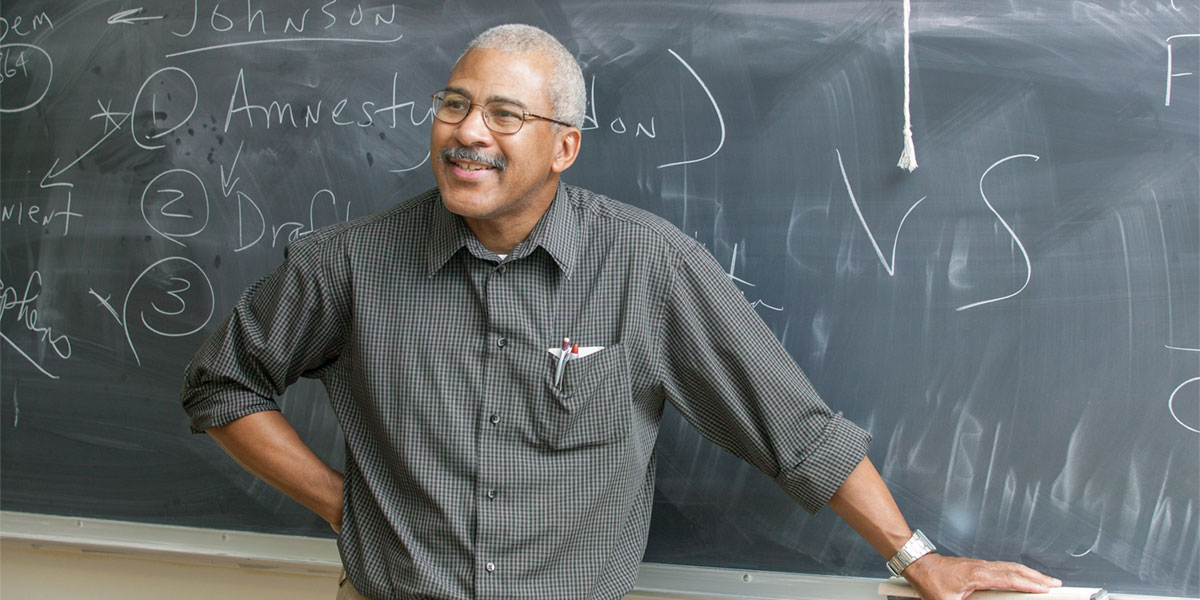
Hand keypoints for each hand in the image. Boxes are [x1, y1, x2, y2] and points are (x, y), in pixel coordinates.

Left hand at [901, 553, 1061, 599]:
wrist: (918, 564)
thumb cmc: (929, 581)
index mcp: (977, 574)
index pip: (1009, 578)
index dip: (1029, 583)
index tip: (1046, 588)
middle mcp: (981, 567)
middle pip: (1015, 570)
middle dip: (1037, 577)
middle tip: (1056, 584)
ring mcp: (981, 566)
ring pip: (1010, 568)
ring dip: (1029, 574)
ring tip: (1045, 582)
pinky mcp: (978, 568)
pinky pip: (1003, 569)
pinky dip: (1017, 573)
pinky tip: (1022, 578)